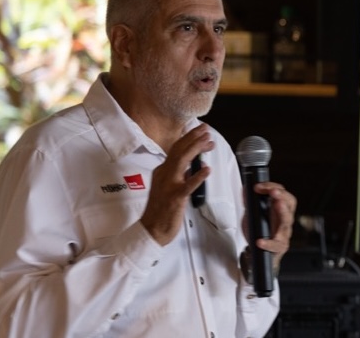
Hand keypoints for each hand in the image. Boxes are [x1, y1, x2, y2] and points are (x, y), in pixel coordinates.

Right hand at [140, 124, 214, 245]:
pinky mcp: (175, 198)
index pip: (176, 150)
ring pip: (181, 162)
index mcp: (162, 171)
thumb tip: (198, 165)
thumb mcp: (169, 186)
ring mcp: (168, 185)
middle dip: (193, 138)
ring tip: (208, 141)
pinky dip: (198, 176)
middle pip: (178, 151)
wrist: (151, 230)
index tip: (201, 132)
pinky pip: (188, 185)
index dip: (189, 138)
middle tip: (206, 129)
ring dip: (195, 149)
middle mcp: (164, 175)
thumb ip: (182, 174)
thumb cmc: (161, 209)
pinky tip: (207, 169)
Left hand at [252, 182, 296, 271]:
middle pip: (290, 203)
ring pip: (287, 220)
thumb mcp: (252, 216)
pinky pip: (276, 244)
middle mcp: (284, 218)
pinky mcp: (280, 246)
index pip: (282, 193)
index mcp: (279, 209)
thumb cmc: (260, 233)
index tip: (258, 187)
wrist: (259, 255)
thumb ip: (250, 203)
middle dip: (282, 195)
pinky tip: (260, 241)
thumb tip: (246, 189)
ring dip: (283, 211)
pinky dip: (268, 242)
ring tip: (277, 204)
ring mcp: (284, 232)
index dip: (271, 187)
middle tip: (273, 192)